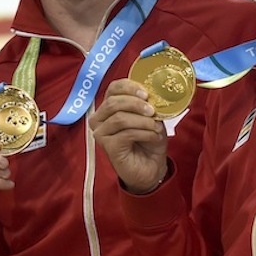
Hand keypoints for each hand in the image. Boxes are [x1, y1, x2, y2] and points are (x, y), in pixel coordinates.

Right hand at [87, 78, 167, 193]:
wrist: (151, 167)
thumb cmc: (148, 141)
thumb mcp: (151, 117)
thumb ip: (148, 104)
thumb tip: (152, 95)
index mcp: (109, 107)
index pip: (113, 89)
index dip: (129, 87)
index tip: (146, 93)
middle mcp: (100, 119)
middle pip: (113, 102)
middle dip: (136, 104)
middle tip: (152, 111)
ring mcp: (101, 134)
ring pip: (120, 118)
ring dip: (142, 121)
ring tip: (156, 127)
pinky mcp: (108, 147)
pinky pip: (126, 134)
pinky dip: (144, 133)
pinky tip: (153, 136)